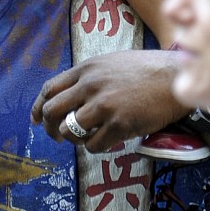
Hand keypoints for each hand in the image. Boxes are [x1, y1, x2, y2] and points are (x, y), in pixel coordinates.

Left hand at [31, 50, 188, 152]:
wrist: (173, 78)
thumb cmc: (144, 70)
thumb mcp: (109, 63)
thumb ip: (88, 76)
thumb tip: (70, 94)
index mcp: (85, 69)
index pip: (49, 89)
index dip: (38, 106)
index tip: (36, 119)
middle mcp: (89, 85)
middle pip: (52, 110)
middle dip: (49, 127)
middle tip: (56, 136)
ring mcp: (103, 105)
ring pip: (69, 130)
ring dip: (73, 139)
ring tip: (85, 138)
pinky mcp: (119, 124)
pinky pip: (94, 145)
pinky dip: (94, 147)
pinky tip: (103, 142)